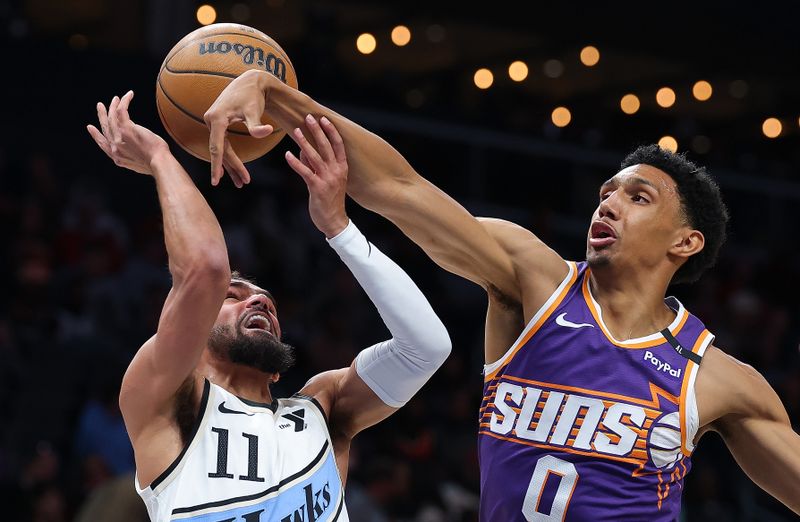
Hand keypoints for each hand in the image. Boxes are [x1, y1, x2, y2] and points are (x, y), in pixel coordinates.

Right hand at [87, 91, 169, 174]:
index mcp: (117, 158)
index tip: (90, 127)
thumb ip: (133, 156)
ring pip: (112, 118)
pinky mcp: (127, 128)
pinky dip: (124, 101)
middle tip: (100, 106)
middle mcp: (115, 148)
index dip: (95, 135)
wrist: (159, 162)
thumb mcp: (139, 164)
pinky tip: (128, 95)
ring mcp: (120, 137)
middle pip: (105, 128)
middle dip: (102, 116)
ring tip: (116, 99)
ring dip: (113, 106)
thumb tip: (137, 150)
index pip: (103, 144)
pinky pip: (122, 110)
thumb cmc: (156, 163)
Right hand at [204, 70, 274, 187]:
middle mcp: (211, 120)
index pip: (217, 147)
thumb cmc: (253, 96)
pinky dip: (229, 156)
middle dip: (232, 168)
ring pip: (221, 148)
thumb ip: (257, 125)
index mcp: (217, 118)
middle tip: (244, 183)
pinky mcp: (218, 123)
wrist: (251, 81)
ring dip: (231, 165)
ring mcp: (213, 122)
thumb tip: (266, 132)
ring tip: (241, 182)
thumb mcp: (255, 110)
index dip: (217, 166)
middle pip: (220, 150)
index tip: (216, 182)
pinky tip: (233, 169)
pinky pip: (222, 143)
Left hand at [285, 115, 348, 237]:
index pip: (338, 145)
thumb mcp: (328, 180)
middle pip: (326, 147)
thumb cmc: (330, 200)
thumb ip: (316, 164)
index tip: (324, 119)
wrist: (334, 221)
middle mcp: (337, 171)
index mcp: (342, 168)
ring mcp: (327, 179)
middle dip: (317, 131)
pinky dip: (295, 162)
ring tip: (297, 131)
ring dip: (305, 142)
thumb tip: (303, 150)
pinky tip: (287, 154)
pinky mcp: (317, 188)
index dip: (331, 131)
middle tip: (309, 117)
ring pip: (315, 156)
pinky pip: (305, 171)